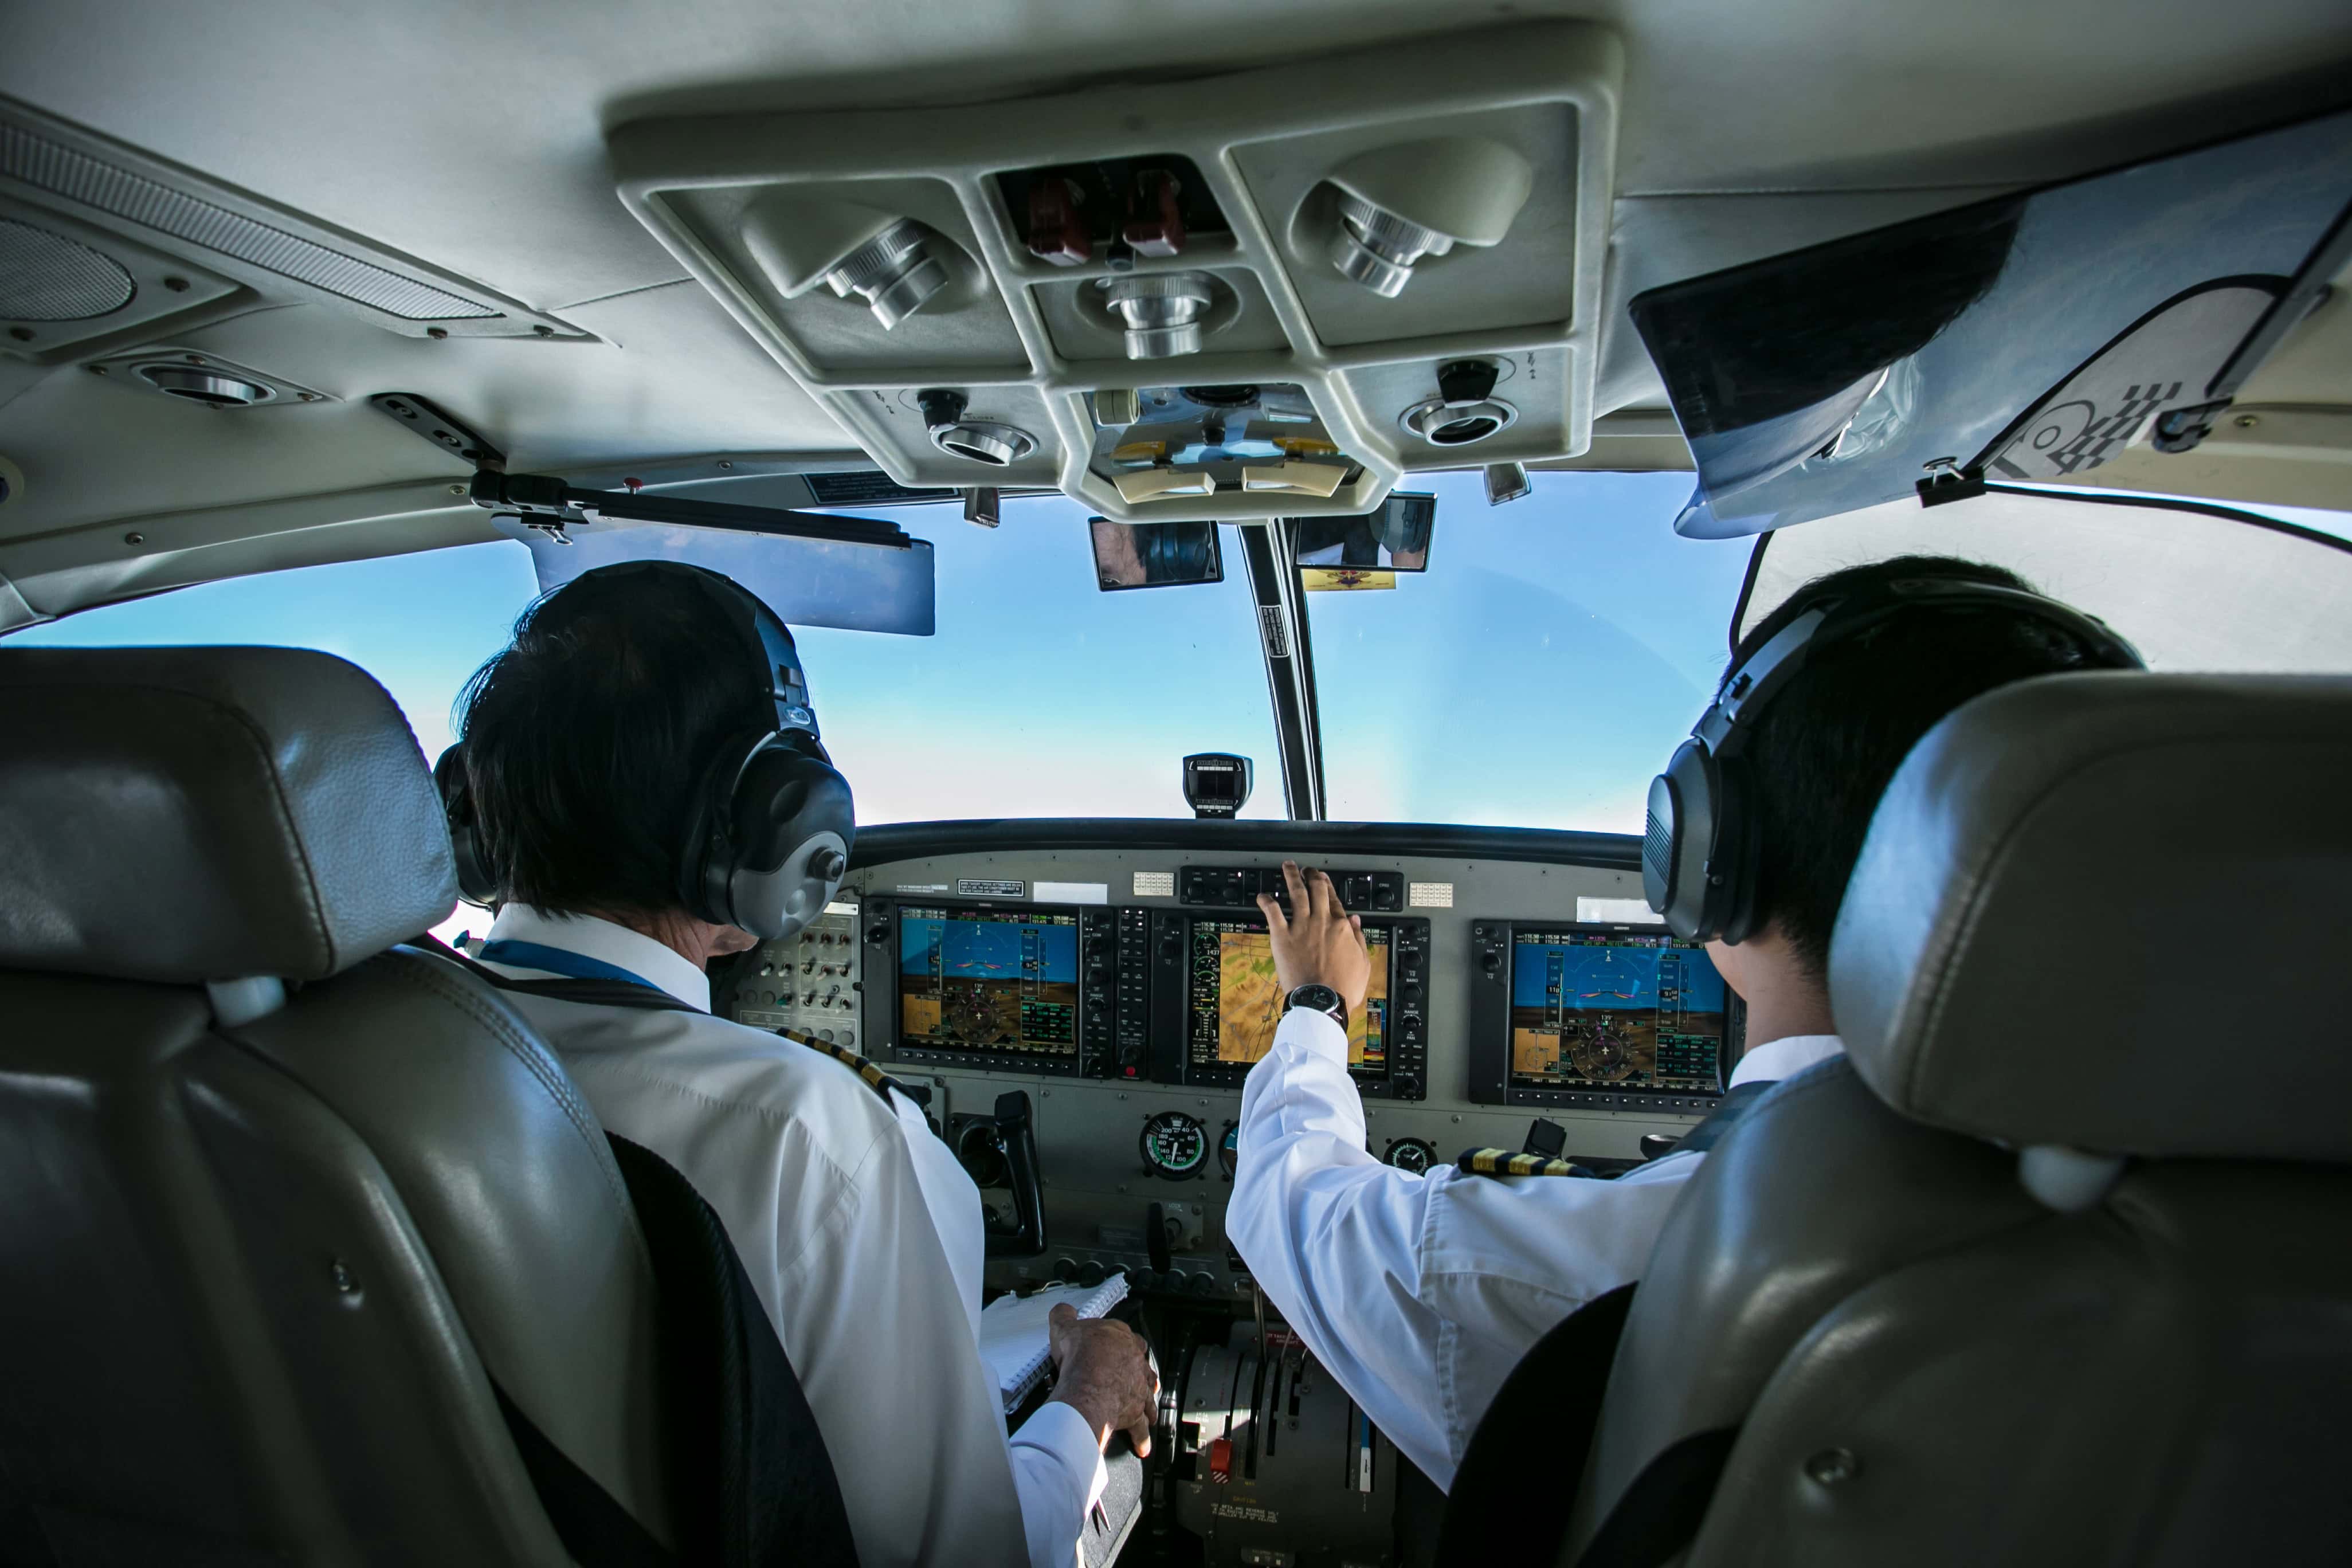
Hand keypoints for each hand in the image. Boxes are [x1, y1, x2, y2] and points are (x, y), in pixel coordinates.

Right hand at [1046, 1303, 1156, 1456]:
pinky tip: (1143, 1444)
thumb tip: (1063, 1310)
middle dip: (1140, 1373)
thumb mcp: (1065, 1328)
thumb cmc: (1081, 1356)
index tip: (1120, 1348)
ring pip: (1148, 1394)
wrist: (1088, 1385)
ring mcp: (1138, 1386)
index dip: (1124, 1343)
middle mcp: (1135, 1361)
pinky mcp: (1135, 1410)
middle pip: (1143, 1365)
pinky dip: (1142, 1436)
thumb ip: (1064, 1316)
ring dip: (1147, 1403)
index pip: (1129, 1336)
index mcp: (1121, 1338)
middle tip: (1136, 1380)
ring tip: (1147, 1412)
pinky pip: (1141, 1425)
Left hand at [1255, 862, 1370, 1012]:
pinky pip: (1273, 913)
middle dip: (1312, 876)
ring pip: (1296, 893)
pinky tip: (1263, 895)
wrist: (1322, 1001)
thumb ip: (1359, 938)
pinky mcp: (1283, 936)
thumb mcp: (1363, 962)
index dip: (1329, 886)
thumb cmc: (1343, 987)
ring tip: (1288, 866)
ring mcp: (1301, 927)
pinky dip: (1267, 902)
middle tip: (1307, 869)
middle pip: (1317, 890)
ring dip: (1292, 877)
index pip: (1335, 900)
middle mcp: (1321, 922)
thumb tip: (1356, 920)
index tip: (1324, 879)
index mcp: (1342, 927)